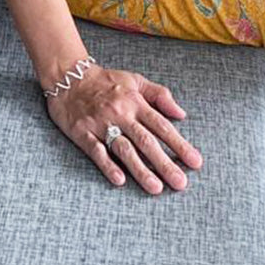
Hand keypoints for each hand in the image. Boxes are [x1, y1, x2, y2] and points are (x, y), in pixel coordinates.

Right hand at [44, 63, 202, 193]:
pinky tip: (120, 180)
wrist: (69, 76)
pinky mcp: (83, 133)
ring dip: (141, 169)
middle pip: (146, 141)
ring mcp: (101, 124)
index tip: (195, 162)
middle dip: (165, 163)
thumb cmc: (106, 80)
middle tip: (180, 183)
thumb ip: (159, 95)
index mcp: (135, 102)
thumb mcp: (135, 80)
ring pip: (124, 149)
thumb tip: (181, 114)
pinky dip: (108, 165)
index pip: (161, 126)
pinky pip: (96, 151)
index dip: (179, 144)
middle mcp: (121, 114)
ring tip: (156, 188)